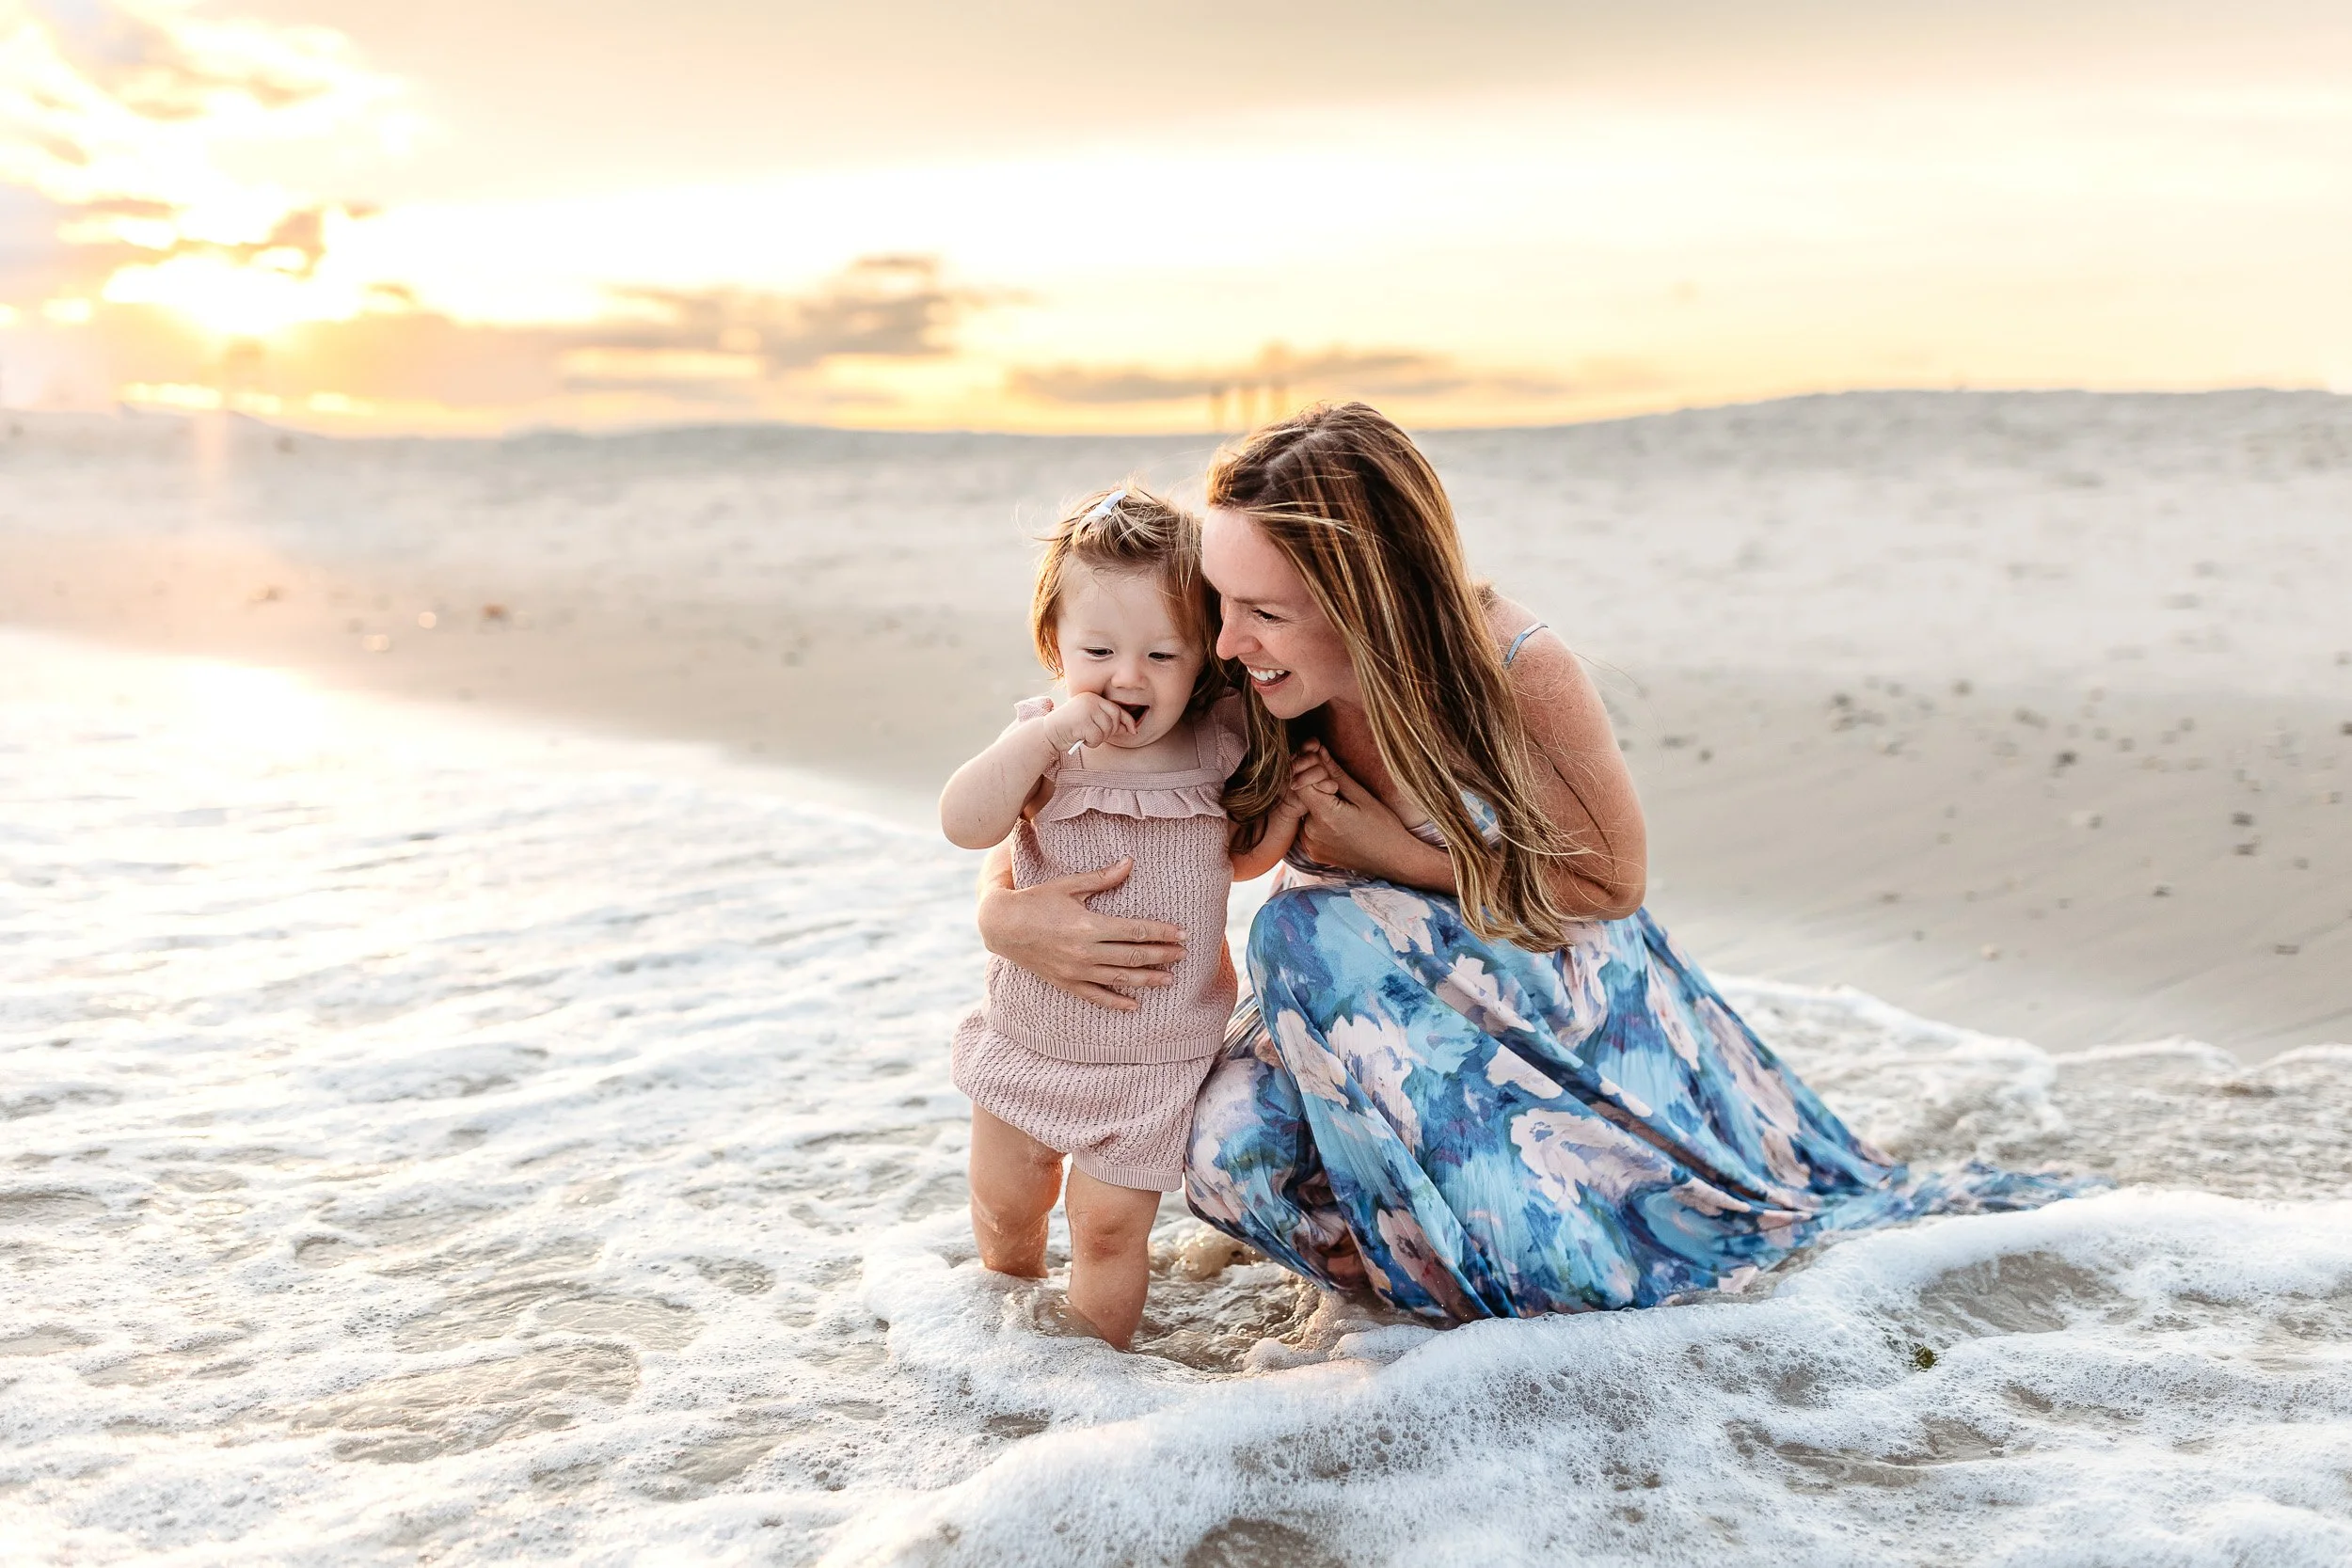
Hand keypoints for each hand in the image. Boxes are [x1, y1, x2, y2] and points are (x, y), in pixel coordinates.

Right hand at [976, 857, 1186, 1011]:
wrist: (1002, 926)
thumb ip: (1102, 879)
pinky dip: (1116, 1002)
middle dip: (1161, 955)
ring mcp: (1076, 970)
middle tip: (1183, 954)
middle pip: (1133, 956)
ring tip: (1169, 980)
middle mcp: (1085, 951)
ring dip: (1147, 980)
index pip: (1135, 931)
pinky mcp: (1066, 982)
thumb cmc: (1036, 900)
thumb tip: (1130, 863)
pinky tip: (1134, 1005)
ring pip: (1120, 979)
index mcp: (1089, 925)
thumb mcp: (1069, 885)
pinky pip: (1096, 996)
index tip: (1182, 934)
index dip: (1161, 933)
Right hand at [1037, 693, 1135, 752]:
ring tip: (1085, 736)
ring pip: (1107, 729)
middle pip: (1115, 719)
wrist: (1048, 733)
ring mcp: (1087, 710)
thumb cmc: (1070, 728)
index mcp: (1093, 697)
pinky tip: (1080, 739)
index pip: (1117, 709)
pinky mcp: (1083, 721)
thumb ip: (1106, 720)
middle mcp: (1091, 700)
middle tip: (1095, 735)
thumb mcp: (1090, 719)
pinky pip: (1097, 737)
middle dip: (1110, 731)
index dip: (1128, 721)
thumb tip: (1130, 727)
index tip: (1133, 731)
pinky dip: (1091, 743)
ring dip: (1098, 738)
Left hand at [1286, 741, 1416, 878]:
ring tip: (1342, 807)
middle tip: (1336, 786)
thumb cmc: (1385, 827)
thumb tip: (1317, 750)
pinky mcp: (1313, 853)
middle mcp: (1312, 834)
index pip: (1300, 782)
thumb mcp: (1362, 795)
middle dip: (1314, 786)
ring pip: (1304, 813)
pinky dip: (1318, 820)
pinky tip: (1338, 821)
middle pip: (1302, 798)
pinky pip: (1308, 829)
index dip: (1309, 770)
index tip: (1323, 766)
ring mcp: (1311, 846)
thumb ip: (1335, 773)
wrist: (1394, 861)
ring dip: (1316, 804)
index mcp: (1326, 817)